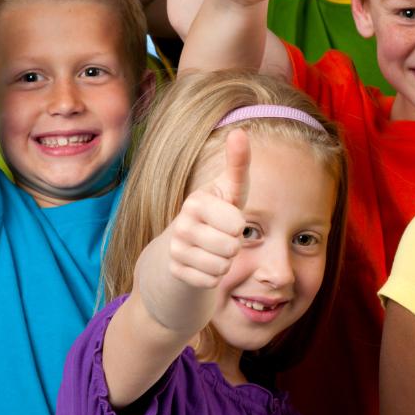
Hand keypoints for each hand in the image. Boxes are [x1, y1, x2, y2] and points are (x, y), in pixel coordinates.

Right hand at [166, 129, 248, 288]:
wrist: (185, 243)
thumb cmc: (218, 212)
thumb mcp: (230, 189)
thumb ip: (238, 163)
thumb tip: (240, 132)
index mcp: (196, 201)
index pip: (236, 224)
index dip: (238, 224)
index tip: (227, 218)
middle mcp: (181, 224)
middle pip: (230, 248)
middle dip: (233, 246)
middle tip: (222, 237)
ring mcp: (175, 250)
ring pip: (221, 267)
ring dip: (225, 262)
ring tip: (214, 250)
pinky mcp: (174, 272)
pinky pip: (210, 282)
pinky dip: (213, 277)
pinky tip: (203, 264)